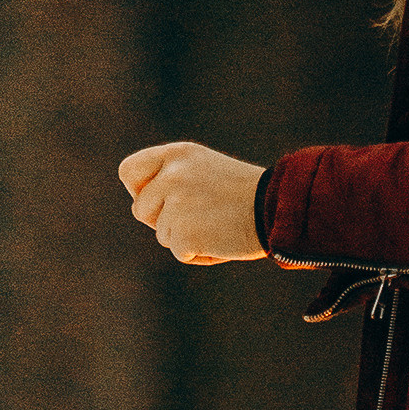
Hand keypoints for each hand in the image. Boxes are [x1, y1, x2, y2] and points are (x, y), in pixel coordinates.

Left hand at [118, 141, 265, 262]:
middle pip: (140, 209)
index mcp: (176, 155)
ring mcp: (175, 204)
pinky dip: (200, 254)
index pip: (129, 171)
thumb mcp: (205, 171)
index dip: (139, 191)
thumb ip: (174, 180)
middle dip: (162, 220)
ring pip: (162, 234)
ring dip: (186, 238)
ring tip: (218, 228)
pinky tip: (223, 241)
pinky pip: (180, 253)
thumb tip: (144, 207)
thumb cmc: (246, 196)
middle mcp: (171, 175)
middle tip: (198, 219)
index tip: (160, 201)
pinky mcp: (183, 233)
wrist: (279, 209)